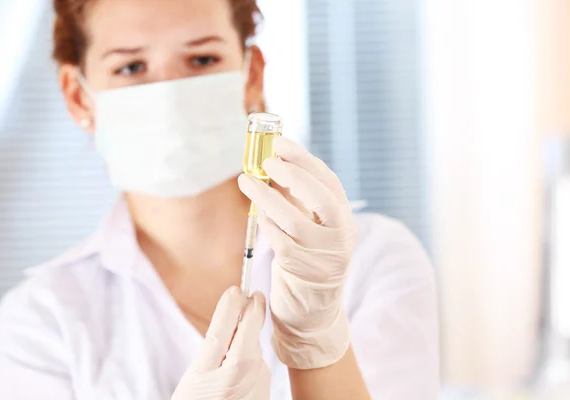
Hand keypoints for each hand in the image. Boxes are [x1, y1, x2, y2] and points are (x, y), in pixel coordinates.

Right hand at [172, 288, 269, 399]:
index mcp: (218, 369)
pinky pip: (258, 364)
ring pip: (254, 347)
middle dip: (252, 311)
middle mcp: (244, 373)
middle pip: (250, 331)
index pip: (227, 325)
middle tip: (254, 294)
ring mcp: (258, 381)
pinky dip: (251, 357)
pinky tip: (238, 367)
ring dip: (248, 339)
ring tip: (232, 347)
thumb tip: (234, 315)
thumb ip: (213, 346)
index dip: (233, 303)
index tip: (237, 288)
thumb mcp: (196, 374)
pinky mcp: (265, 388)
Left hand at [238, 136, 357, 370]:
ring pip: (294, 221)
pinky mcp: (303, 271)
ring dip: (267, 197)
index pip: (329, 182)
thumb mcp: (311, 226)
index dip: (304, 159)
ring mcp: (323, 256)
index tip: (280, 142)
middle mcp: (340, 236)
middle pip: (322, 198)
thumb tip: (273, 163)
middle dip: (293, 175)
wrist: (313, 308)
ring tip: (246, 181)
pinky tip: (258, 216)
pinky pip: (279, 242)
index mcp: (344, 219)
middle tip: (267, 162)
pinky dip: (266, 224)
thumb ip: (297, 199)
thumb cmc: (308, 257)